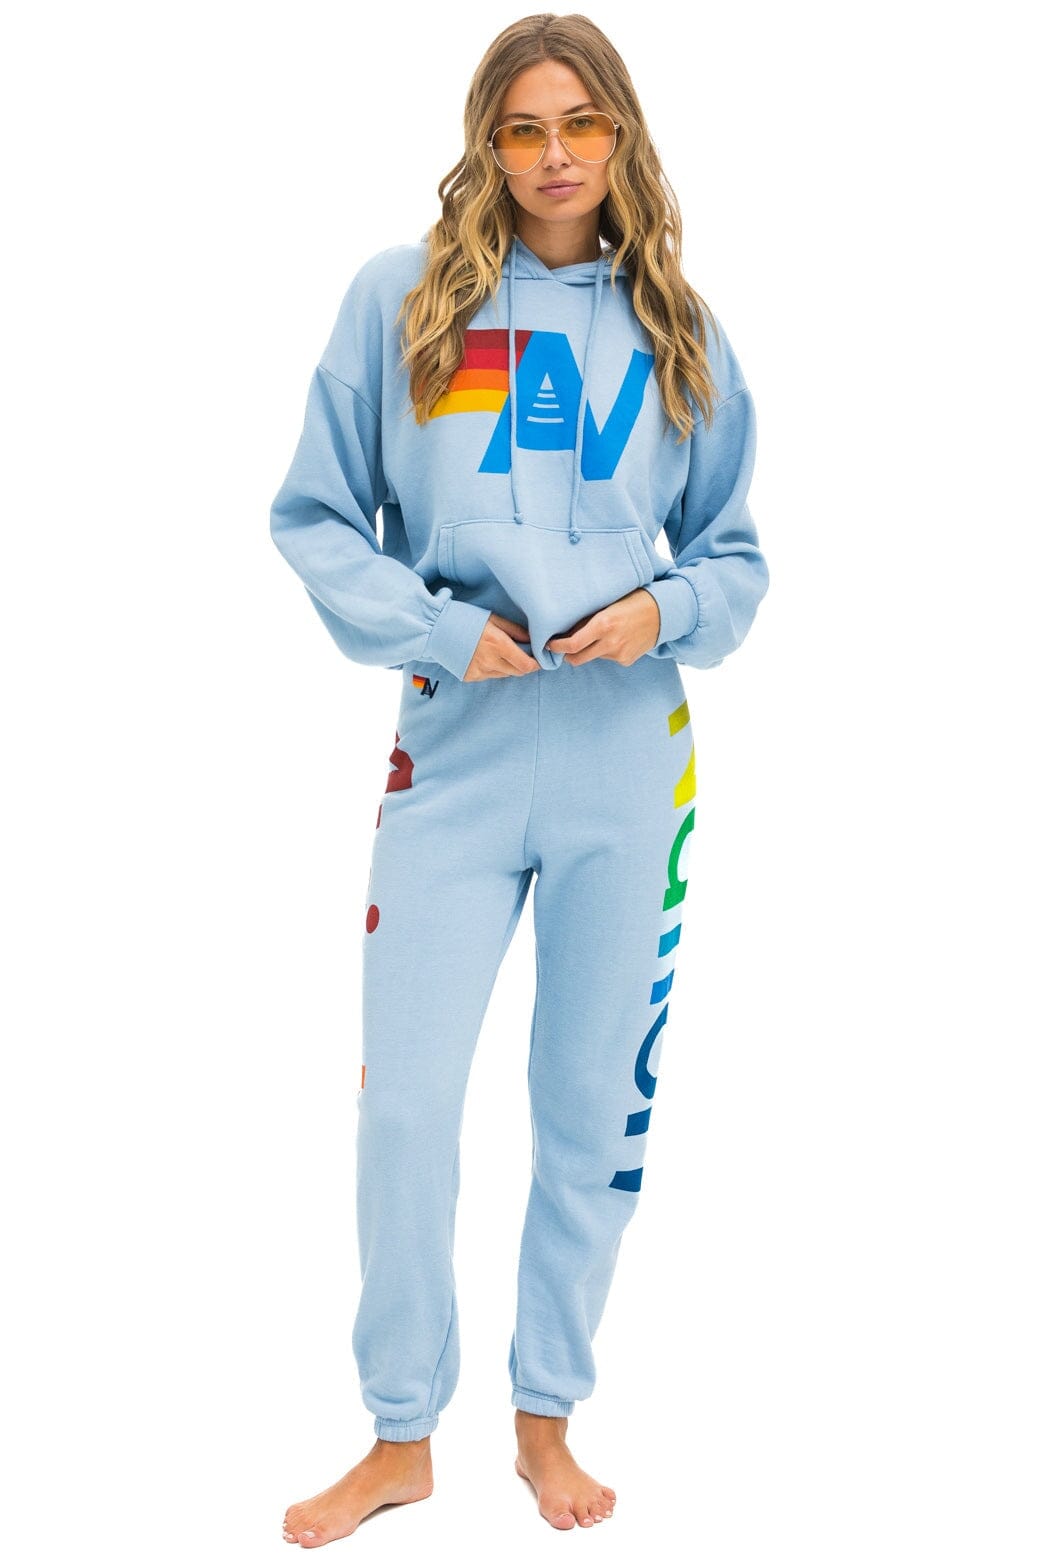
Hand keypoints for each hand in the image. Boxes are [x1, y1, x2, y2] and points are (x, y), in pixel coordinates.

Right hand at [461, 613, 541, 680]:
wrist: (437, 628)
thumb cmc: (467, 618)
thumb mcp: (494, 618)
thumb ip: (516, 630)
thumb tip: (534, 640)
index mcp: (499, 645)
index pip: (526, 665)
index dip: (536, 664)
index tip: (539, 659)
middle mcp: (490, 661)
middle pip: (518, 672)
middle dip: (524, 665)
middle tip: (523, 655)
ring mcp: (479, 671)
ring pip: (504, 675)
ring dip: (508, 667)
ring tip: (500, 653)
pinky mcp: (470, 676)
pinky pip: (489, 676)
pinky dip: (493, 669)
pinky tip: (485, 657)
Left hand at [545, 587, 660, 666]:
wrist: (664, 612)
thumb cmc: (634, 600)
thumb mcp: (609, 602)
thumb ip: (589, 616)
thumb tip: (565, 627)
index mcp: (603, 624)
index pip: (572, 644)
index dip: (557, 647)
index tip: (549, 644)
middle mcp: (610, 642)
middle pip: (577, 658)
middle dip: (567, 655)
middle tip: (562, 647)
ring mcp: (619, 653)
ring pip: (593, 657)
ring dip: (590, 650)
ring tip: (600, 635)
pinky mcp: (626, 660)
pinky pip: (608, 658)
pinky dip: (606, 651)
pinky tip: (617, 638)